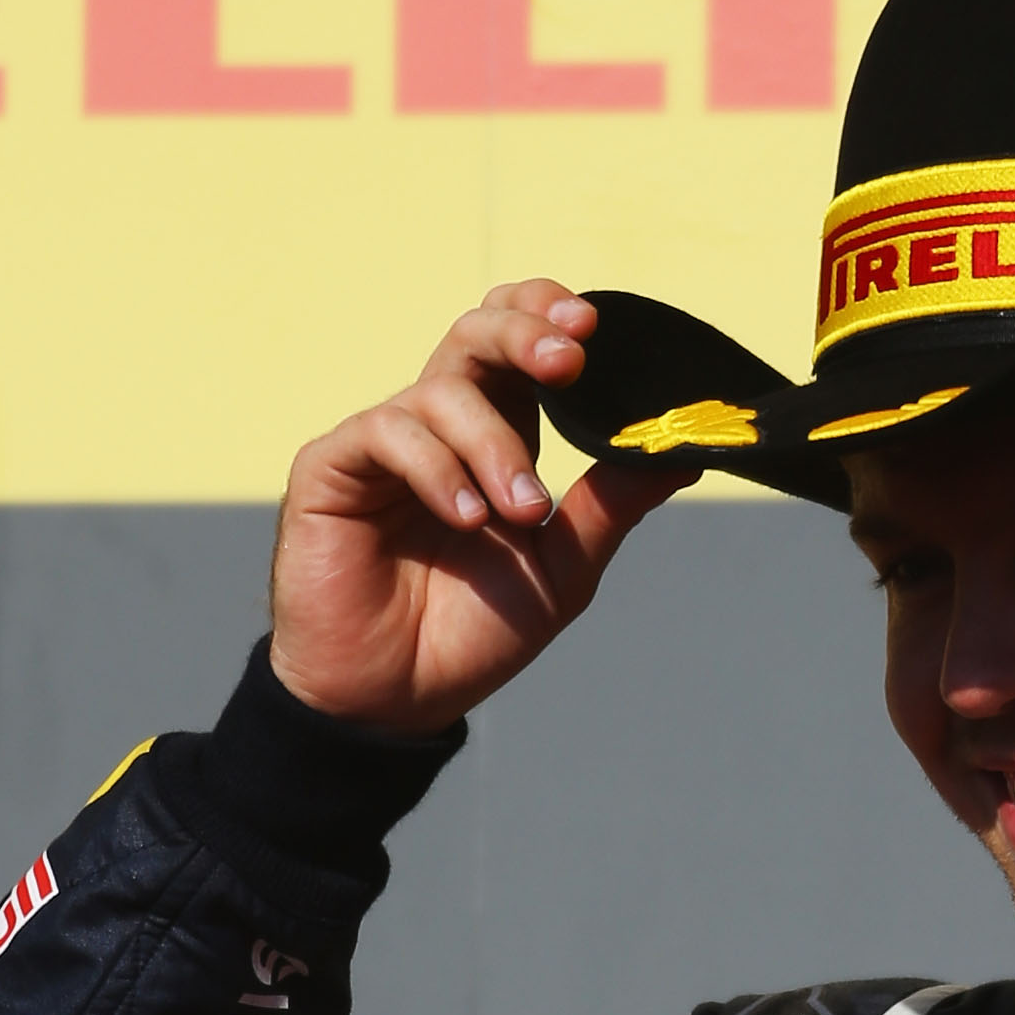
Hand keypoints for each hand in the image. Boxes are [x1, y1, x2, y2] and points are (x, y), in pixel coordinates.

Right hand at [267, 280, 678, 731]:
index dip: (544, 315)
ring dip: (495, 445)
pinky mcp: (330, 467)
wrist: (397, 698)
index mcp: (494, 436)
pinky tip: (468, 517)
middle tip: (568, 360)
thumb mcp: (561, 567)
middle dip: (524, 336)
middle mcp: (437, 427)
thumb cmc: (472, 630)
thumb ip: (612, 505)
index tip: (592, 325)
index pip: (514, 344)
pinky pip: (387, 434)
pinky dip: (438, 469)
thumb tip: (684, 451)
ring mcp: (382, 443)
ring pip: (442, 392)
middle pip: (474, 335)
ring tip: (522, 513)